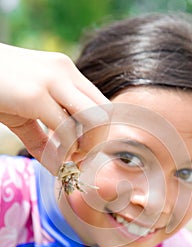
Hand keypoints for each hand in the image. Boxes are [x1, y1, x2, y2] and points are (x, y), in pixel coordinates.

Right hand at [0, 43, 110, 173]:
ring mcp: (51, 81)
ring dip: (86, 147)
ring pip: (93, 120)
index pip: (102, 104)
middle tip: (80, 158)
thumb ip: (44, 138)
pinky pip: (65, 130)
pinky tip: (53, 158)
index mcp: (66, 72)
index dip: (100, 134)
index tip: (84, 151)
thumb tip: (59, 168)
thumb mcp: (24, 113)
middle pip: (104, 113)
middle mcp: (65, 72)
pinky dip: (64, 152)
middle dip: (98, 143)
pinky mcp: (34, 95)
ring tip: (69, 158)